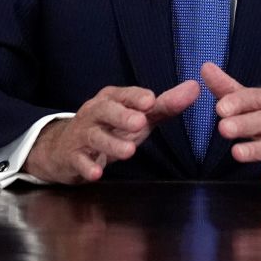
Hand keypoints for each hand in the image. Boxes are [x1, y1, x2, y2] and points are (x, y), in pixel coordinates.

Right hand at [23, 80, 198, 183]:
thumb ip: (165, 105)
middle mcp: (94, 113)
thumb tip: (195, 87)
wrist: (66, 148)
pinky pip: (78, 161)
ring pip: (95, 137)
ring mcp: (82, 135)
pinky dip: (87, 167)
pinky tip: (97, 173)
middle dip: (122, 115)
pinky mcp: (72, 156)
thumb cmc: (111, 128)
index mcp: (111, 99)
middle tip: (140, 122)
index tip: (151, 101)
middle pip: (105, 110)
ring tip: (129, 151)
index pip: (124, 94)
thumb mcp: (138, 116)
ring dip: (111, 143)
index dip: (136, 97)